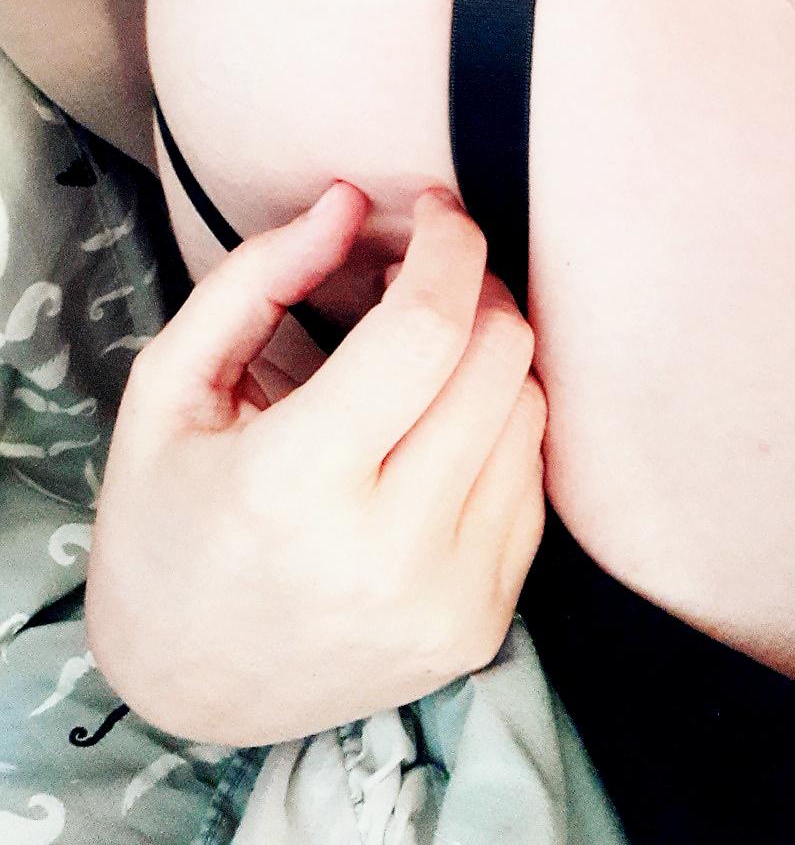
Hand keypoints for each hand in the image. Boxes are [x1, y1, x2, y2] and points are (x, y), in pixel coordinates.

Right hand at [85, 182, 548, 743]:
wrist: (183, 687)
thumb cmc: (167, 522)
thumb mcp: (170, 389)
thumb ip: (256, 279)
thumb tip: (351, 202)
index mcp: (295, 486)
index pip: (427, 330)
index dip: (448, 247)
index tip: (437, 210)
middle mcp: (387, 553)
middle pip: (497, 361)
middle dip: (475, 287)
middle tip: (425, 272)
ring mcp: (446, 600)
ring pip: (529, 413)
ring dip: (492, 353)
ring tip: (426, 346)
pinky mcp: (481, 626)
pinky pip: (533, 481)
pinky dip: (499, 426)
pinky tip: (440, 420)